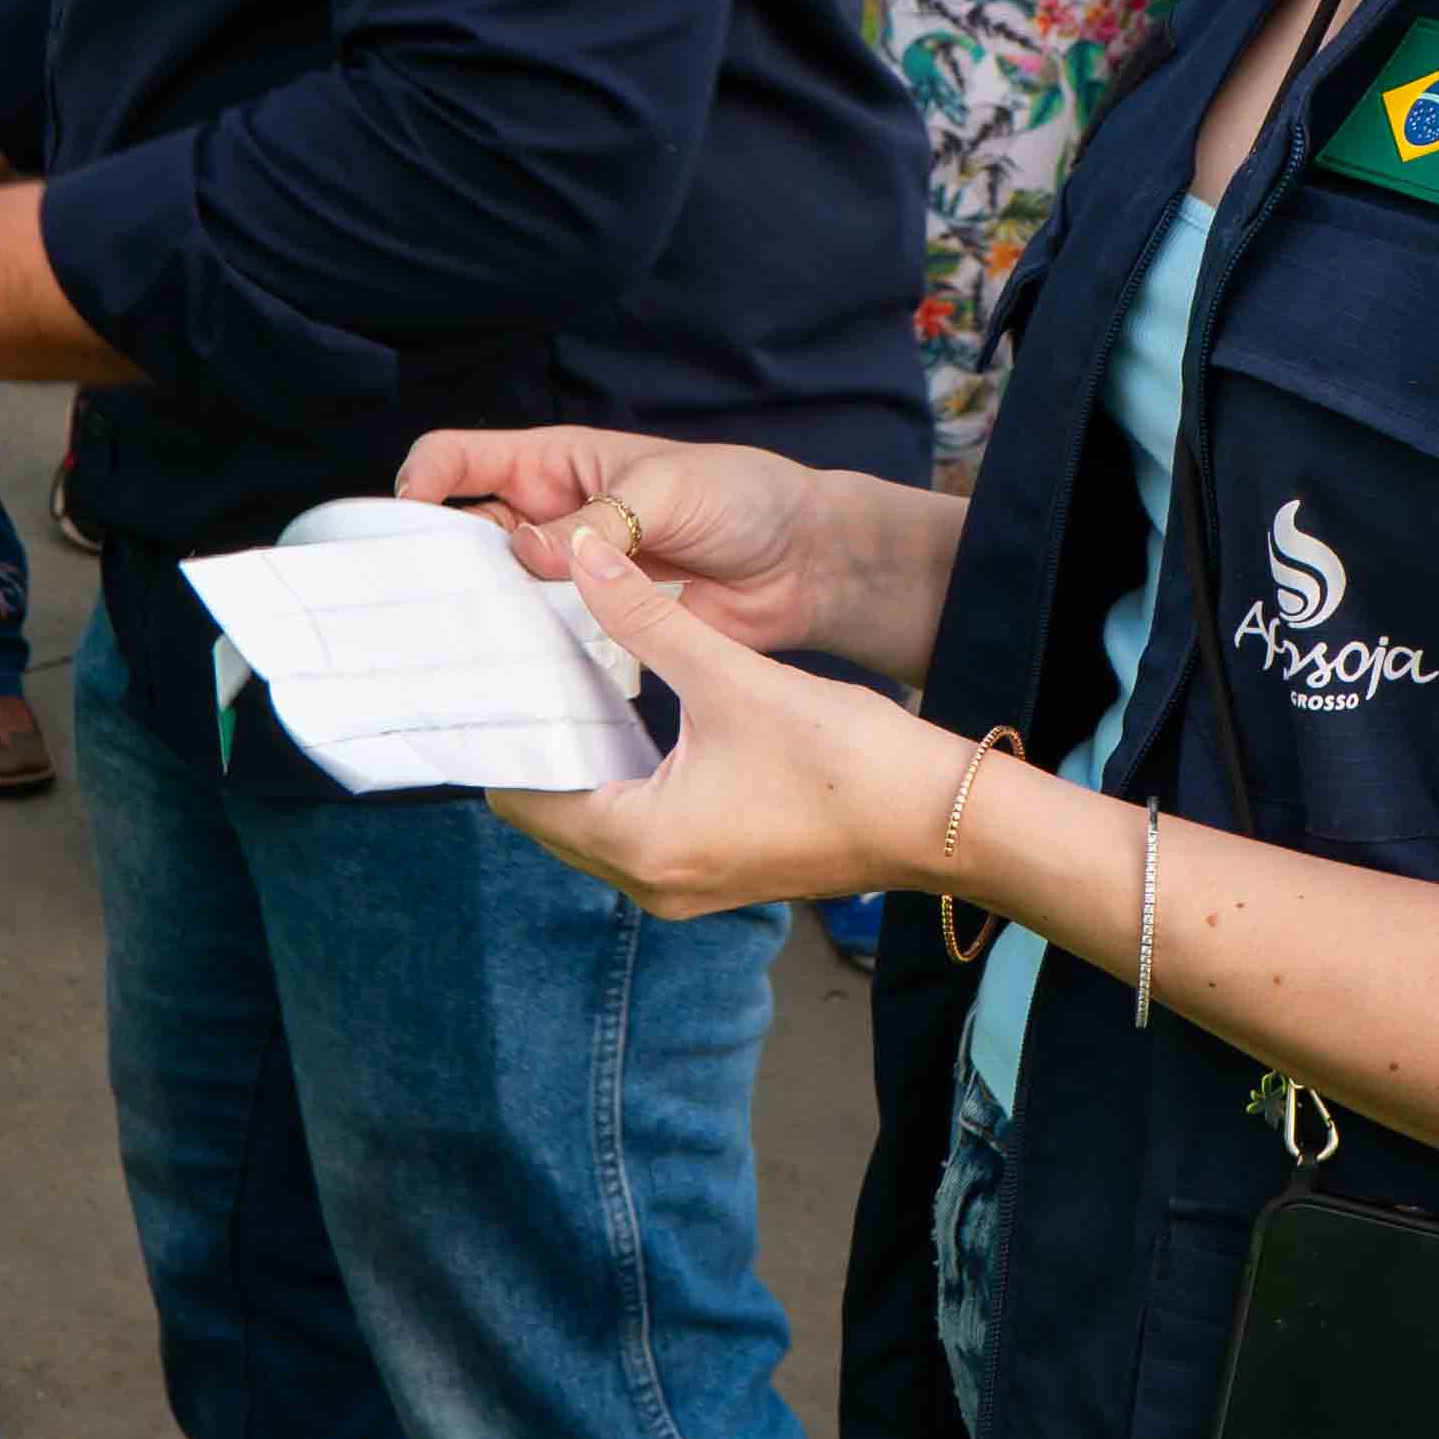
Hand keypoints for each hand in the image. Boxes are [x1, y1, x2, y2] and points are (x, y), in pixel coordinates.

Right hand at [397, 425, 838, 658]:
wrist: (805, 563)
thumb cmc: (743, 497)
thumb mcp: (666, 489)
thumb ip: (599, 520)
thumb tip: (528, 550)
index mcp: (556, 464)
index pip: (460, 460)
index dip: (421, 482)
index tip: (404, 523)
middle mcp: (551, 519)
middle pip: (464, 536)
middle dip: (433, 564)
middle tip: (409, 607)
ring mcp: (571, 578)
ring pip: (499, 596)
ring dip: (478, 619)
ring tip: (449, 653)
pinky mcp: (598, 628)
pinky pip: (545, 643)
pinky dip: (525, 660)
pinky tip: (509, 684)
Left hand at [488, 532, 939, 915]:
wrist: (944, 820)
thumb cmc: (847, 760)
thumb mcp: (734, 676)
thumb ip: (647, 615)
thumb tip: (581, 553)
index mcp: (643, 844)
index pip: (525, 796)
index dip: (505, 733)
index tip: (495, 673)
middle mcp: (651, 881)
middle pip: (551, 815)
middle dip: (540, 743)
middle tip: (527, 668)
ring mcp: (685, 886)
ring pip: (594, 822)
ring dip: (583, 760)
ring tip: (572, 682)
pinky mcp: (716, 874)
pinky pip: (638, 829)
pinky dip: (623, 779)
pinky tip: (632, 717)